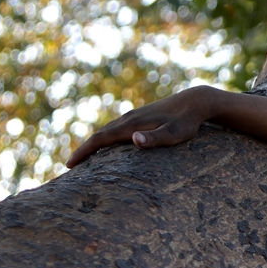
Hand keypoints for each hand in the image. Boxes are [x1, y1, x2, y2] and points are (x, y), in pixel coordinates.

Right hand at [66, 88, 219, 167]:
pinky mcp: (141, 117)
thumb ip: (156, 138)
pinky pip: (117, 129)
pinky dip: (106, 138)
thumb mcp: (176, 133)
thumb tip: (134, 139)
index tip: (69, 165)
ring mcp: (134, 117)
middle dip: (84, 151)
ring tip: (84, 159)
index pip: (100, 139)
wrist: (196, 101)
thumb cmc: (188, 121)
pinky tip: (108, 147)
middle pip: (99, 135)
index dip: (84, 152)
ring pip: (107, 131)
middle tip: (71, 166)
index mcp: (132, 125)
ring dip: (94, 144)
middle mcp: (129, 119)